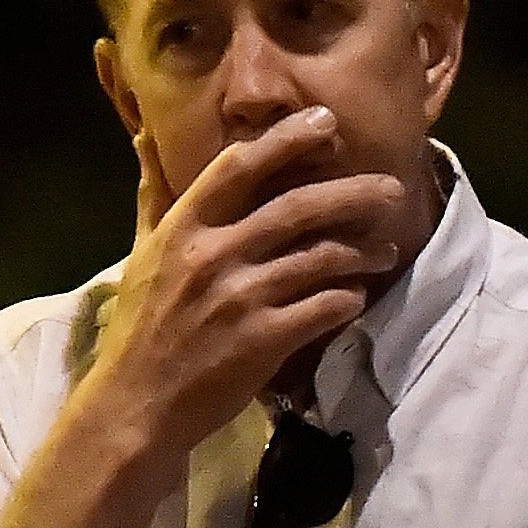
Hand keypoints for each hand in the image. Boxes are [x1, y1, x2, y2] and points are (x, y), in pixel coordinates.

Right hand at [85, 107, 399, 458]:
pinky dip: (346, 298)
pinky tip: (358, 296)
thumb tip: (145, 138)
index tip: (326, 122)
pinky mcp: (262, 341)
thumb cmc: (140, 328)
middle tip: (392, 189)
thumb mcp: (141, 253)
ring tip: (387, 250)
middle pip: (297, 207)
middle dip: (352, 194)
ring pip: (320, 258)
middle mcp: (212, 255)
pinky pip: (322, 308)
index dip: (287, 139)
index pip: (239, 166)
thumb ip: (154, 196)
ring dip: (362, 251)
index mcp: (183, 229)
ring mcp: (239, 298)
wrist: (136, 405)